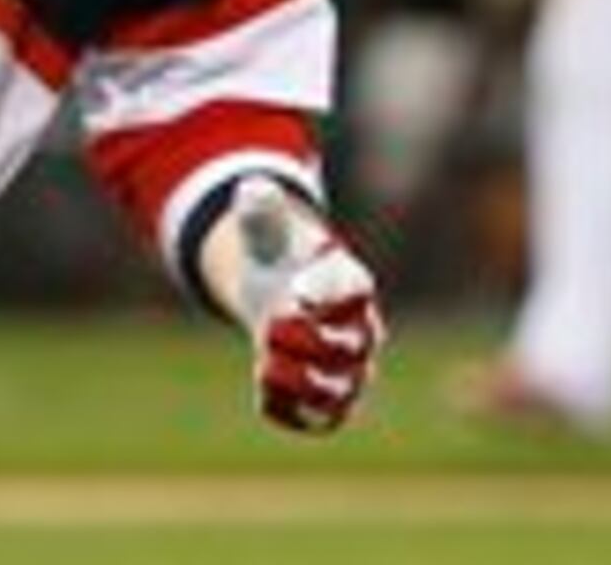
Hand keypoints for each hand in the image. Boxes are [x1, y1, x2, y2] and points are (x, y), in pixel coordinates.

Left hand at [222, 179, 384, 435]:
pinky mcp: (326, 403)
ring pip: (342, 392)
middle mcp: (359, 331)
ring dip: (303, 384)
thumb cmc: (279, 258)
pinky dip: (293, 412)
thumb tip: (251, 188)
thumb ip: (260, 210)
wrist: (279, 296)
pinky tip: (263, 389)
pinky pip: (320, 421)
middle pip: (353, 347)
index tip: (295, 289)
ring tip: (266, 366)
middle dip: (312, 342)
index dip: (327, 293)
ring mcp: (347, 371)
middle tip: (270, 326)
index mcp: (350, 283)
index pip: (354, 290)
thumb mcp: (266, 227)